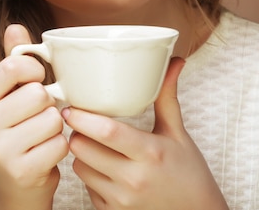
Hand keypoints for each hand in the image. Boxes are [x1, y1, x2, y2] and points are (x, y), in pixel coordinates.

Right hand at [0, 24, 68, 209]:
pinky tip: (46, 154)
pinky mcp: (21, 171)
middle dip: (48, 104)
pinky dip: (60, 148)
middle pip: (38, 93)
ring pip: (52, 118)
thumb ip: (14, 62)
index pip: (14, 66)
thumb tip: (15, 26)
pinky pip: (60, 144)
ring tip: (42, 136)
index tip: (37, 81)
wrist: (16, 187)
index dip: (36, 70)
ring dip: (56, 127)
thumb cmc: (19, 131)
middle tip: (39, 117)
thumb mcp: (11, 96)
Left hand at [63, 58, 228, 209]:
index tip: (70, 107)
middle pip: (83, 149)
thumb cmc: (188, 172)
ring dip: (81, 154)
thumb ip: (167, 97)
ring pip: (80, 169)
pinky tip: (102, 167)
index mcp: (150, 153)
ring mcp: (122, 200)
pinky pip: (87, 188)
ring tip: (93, 144)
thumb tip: (174, 62)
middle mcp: (133, 179)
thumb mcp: (178, 133)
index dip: (82, 118)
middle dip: (77, 133)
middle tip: (80, 123)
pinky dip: (89, 175)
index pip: (107, 132)